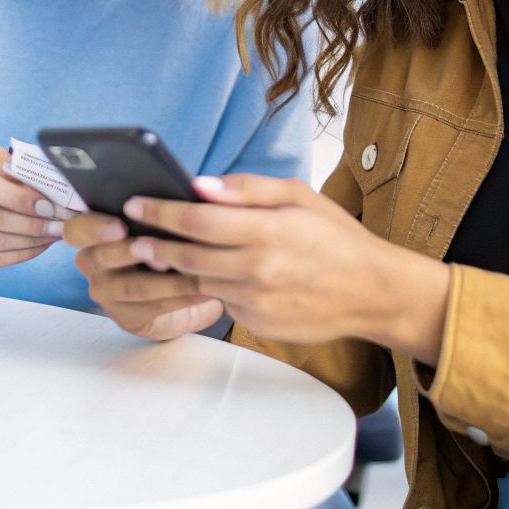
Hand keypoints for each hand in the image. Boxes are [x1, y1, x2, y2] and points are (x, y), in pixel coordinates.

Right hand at [63, 211, 225, 339]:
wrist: (182, 293)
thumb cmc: (169, 245)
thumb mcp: (162, 225)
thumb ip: (160, 213)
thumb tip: (187, 194)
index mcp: (93, 234)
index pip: (77, 229)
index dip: (94, 227)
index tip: (120, 226)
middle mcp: (92, 264)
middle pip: (99, 258)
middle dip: (128, 253)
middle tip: (155, 250)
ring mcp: (106, 293)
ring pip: (130, 286)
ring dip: (165, 280)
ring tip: (195, 273)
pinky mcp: (125, 317)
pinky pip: (151, 307)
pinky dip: (181, 298)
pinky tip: (206, 290)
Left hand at [125, 175, 449, 353]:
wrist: (373, 292)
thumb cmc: (336, 237)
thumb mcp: (299, 196)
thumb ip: (247, 189)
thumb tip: (199, 184)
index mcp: (268, 230)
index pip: (196, 219)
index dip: (159, 211)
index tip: (135, 204)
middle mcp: (259, 268)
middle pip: (187, 256)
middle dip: (156, 244)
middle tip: (136, 235)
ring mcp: (257, 301)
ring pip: (199, 282)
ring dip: (176, 268)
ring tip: (161, 252)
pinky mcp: (258, 324)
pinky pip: (223, 302)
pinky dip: (213, 286)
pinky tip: (211, 273)